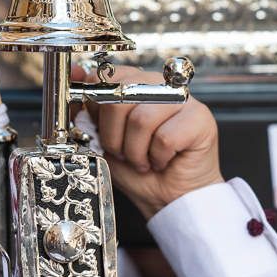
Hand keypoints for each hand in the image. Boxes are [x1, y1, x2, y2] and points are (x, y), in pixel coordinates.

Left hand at [72, 65, 223, 219]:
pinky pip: (165, 137)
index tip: (97, 129)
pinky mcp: (201, 118)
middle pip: (120, 96)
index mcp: (137, 84)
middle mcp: (160, 85)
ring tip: (144, 159)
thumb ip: (88, 113)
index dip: (96, 108)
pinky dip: (158, 157)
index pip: (106, 78)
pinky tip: (163, 160)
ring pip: (142, 119)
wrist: (169, 198)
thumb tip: (74, 82)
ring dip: (136, 151)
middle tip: (124, 152)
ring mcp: (183, 99)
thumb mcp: (103, 141)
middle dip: (114, 135)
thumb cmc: (140, 171)